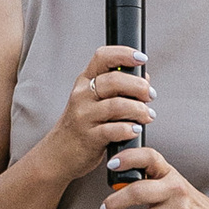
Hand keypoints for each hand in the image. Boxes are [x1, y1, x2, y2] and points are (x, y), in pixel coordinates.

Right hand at [42, 44, 155, 184]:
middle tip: (150, 96)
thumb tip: (144, 78)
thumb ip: (118, 88)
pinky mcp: (88, 137)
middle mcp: (82, 95)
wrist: (59, 154)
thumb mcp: (94, 101)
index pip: (103, 57)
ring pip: (117, 105)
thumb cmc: (82, 125)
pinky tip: (135, 130)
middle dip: (139, 86)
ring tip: (147, 116)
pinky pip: (113, 130)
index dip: (124, 54)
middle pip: (114, 81)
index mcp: (85, 81)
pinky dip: (128, 129)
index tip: (141, 58)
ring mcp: (83, 116)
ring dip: (138, 110)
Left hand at [102, 147, 208, 208]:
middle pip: (137, 192)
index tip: (111, 165)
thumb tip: (115, 183)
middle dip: (114, 202)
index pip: (149, 157)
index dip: (128, 158)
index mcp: (171, 174)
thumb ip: (149, 181)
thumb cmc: (187, 205)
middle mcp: (177, 190)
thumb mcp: (173, 185)